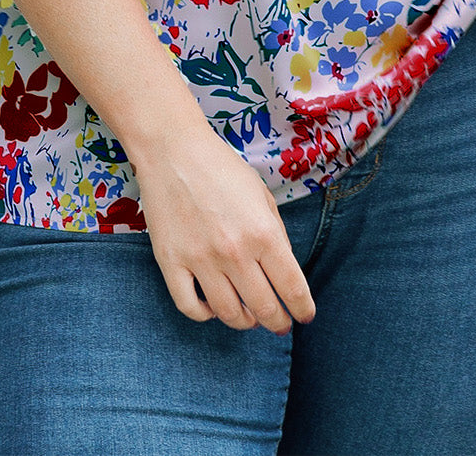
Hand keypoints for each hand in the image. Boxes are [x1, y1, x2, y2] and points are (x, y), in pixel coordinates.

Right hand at [131, 125, 315, 334]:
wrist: (173, 150)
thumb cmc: (221, 168)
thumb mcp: (262, 194)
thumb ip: (276, 234)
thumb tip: (283, 273)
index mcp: (262, 232)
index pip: (292, 288)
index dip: (302, 309)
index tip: (304, 316)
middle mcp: (234, 251)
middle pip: (263, 308)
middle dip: (277, 322)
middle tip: (280, 324)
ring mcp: (200, 260)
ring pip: (228, 314)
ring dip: (244, 322)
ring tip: (249, 317)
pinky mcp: (171, 262)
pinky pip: (190, 307)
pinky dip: (205, 315)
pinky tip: (212, 307)